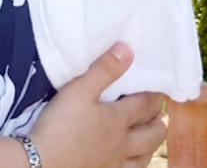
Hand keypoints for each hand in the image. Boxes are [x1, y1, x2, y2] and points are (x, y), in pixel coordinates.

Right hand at [29, 43, 166, 167]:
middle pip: (150, 134)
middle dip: (159, 123)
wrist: (42, 162)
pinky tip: (129, 163)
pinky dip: (135, 165)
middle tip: (163, 115)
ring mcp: (113, 163)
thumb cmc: (61, 124)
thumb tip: (128, 50)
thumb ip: (104, 69)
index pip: (144, 105)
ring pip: (143, 157)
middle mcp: (122, 143)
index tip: (160, 89)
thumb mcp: (80, 89)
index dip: (154, 96)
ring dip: (152, 146)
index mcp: (118, 120)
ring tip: (154, 139)